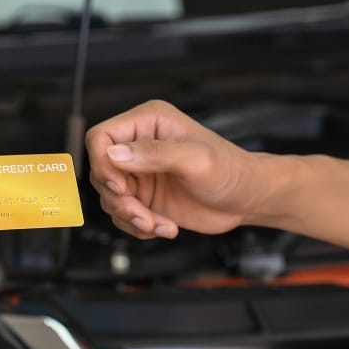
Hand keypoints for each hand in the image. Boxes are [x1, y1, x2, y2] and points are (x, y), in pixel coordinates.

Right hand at [86, 100, 267, 239]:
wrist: (247, 198)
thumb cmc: (230, 171)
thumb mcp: (196, 160)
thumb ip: (154, 154)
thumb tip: (114, 153)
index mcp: (149, 122)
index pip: (101, 137)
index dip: (101, 163)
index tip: (120, 187)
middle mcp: (139, 145)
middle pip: (101, 171)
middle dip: (120, 199)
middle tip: (144, 214)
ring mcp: (141, 173)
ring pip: (109, 197)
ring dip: (131, 217)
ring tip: (159, 224)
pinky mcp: (145, 197)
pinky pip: (122, 214)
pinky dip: (139, 226)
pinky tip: (164, 227)